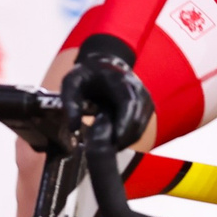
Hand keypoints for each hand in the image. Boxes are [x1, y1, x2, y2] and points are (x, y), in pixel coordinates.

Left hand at [61, 33, 154, 150]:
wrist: (104, 65)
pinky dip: (129, 137)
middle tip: (104, 151)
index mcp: (119, 79)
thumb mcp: (71, 83)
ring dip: (125, 140)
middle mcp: (137, 88)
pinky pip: (141, 127)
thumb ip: (69, 102)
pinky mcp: (146, 107)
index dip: (124, 122)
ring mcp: (145, 98)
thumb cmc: (87, 75)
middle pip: (137, 118)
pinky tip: (113, 141)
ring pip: (141, 126)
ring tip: (106, 147)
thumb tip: (73, 127)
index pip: (128, 102)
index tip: (115, 140)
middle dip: (123, 138)